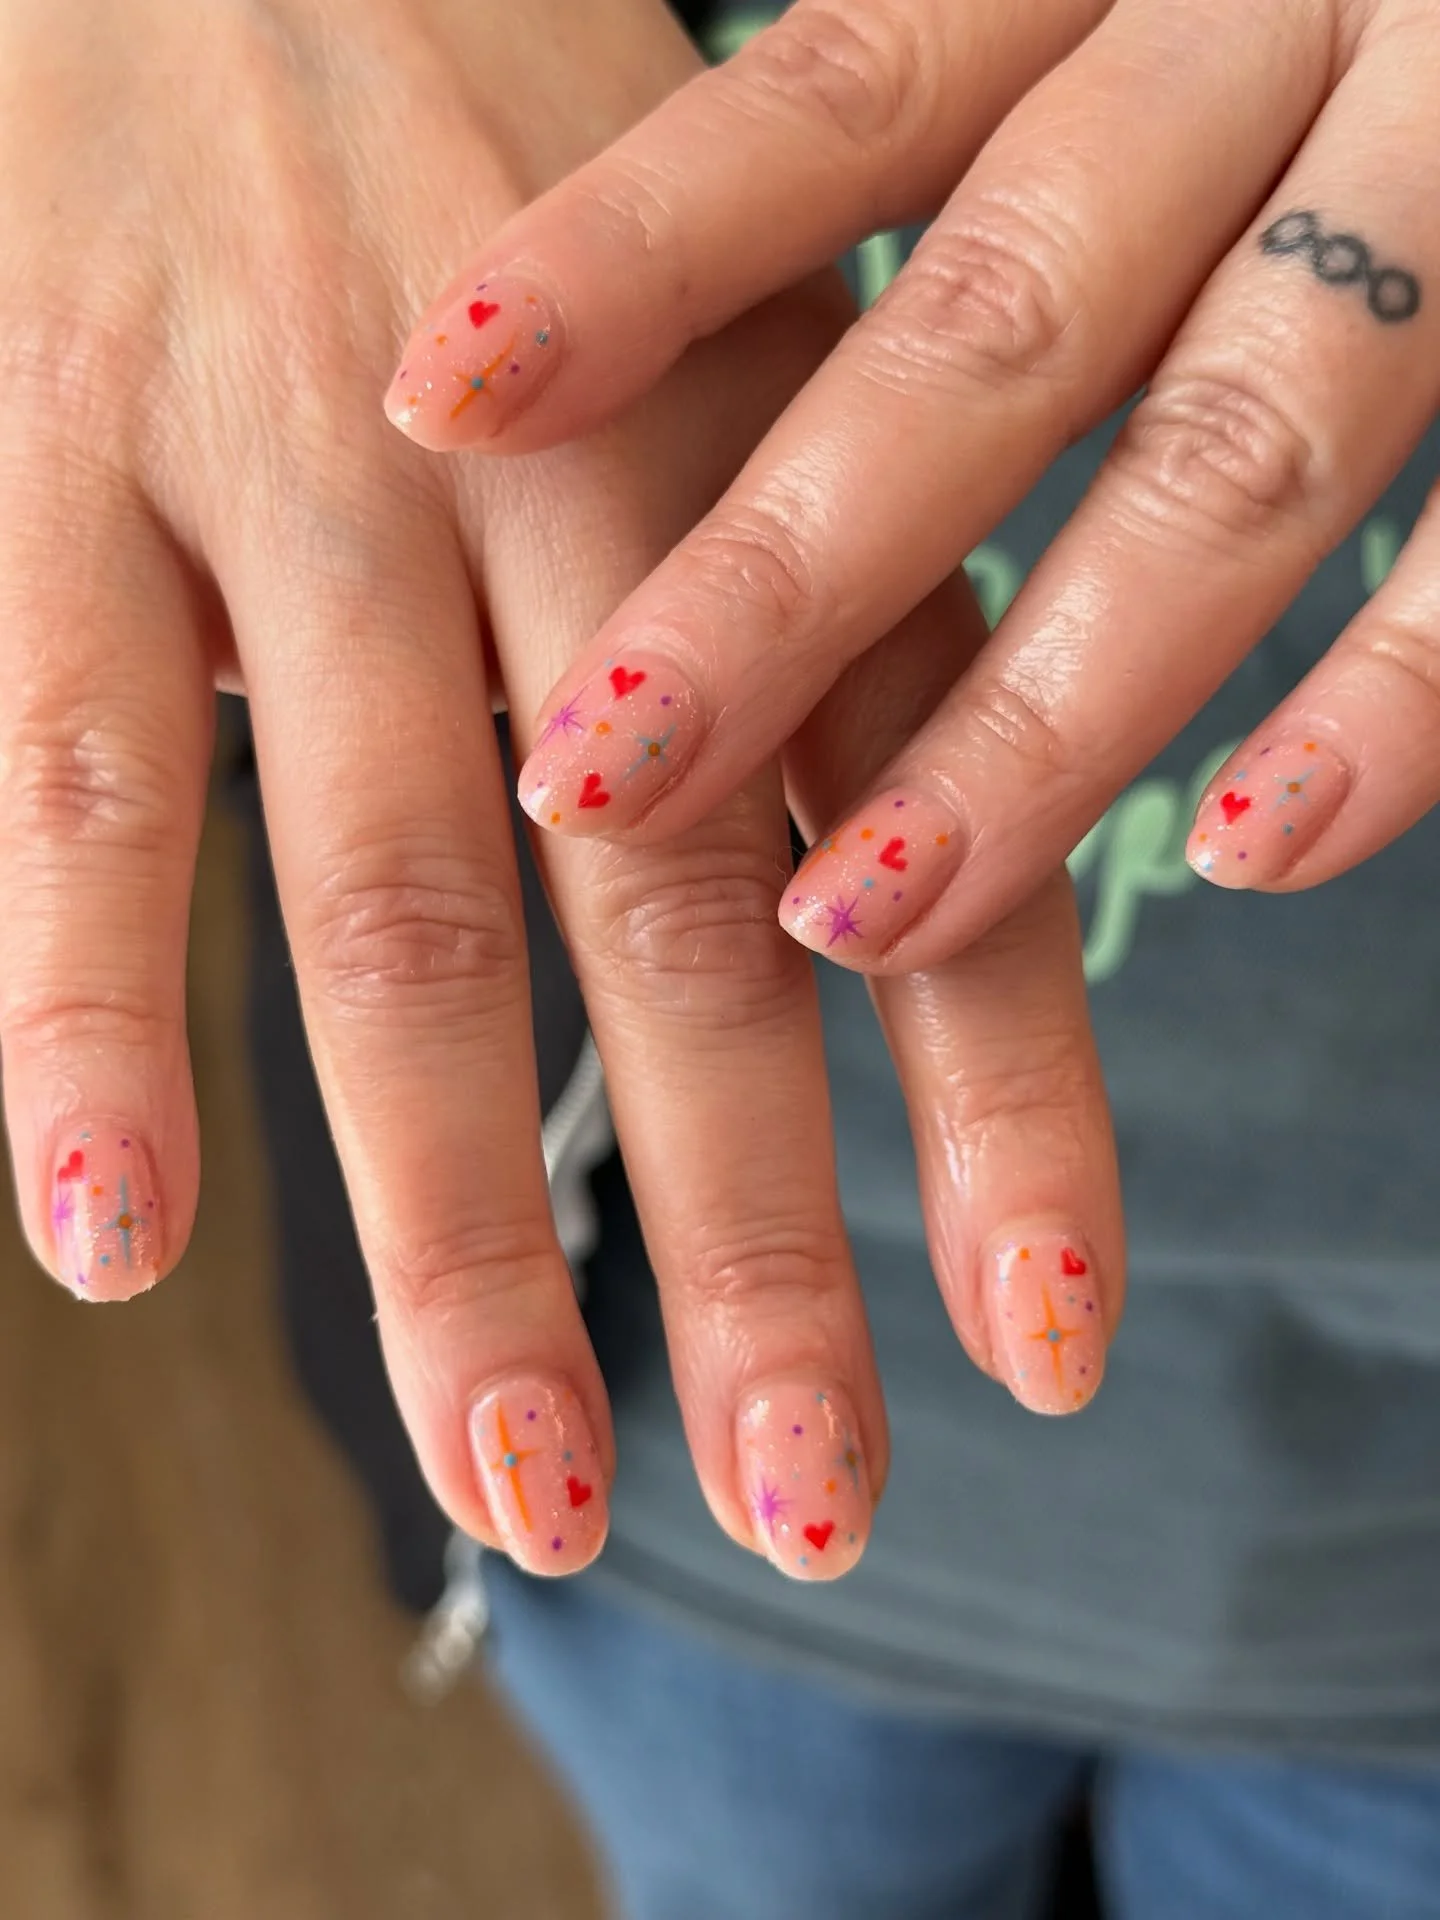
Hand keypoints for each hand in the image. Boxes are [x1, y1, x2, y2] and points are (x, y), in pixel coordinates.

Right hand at [0, 0, 1119, 1598]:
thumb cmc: (500, 143)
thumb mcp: (720, 345)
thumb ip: (791, 619)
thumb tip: (842, 907)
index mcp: (769, 463)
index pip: (936, 832)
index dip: (1004, 1108)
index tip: (1049, 1354)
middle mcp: (575, 493)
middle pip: (694, 926)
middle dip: (756, 1244)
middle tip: (812, 1513)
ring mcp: (299, 472)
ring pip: (398, 900)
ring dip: (457, 1215)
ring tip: (522, 1481)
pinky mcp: (51, 452)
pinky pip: (57, 773)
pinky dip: (86, 1013)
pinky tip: (107, 1237)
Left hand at [390, 0, 1439, 967]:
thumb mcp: (1135, 7)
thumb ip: (977, 119)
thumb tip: (703, 356)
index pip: (841, 96)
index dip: (634, 248)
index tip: (438, 391)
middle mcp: (1284, 36)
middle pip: (993, 327)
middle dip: (786, 574)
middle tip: (597, 770)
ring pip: (1227, 466)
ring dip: (1037, 713)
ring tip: (861, 913)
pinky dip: (1391, 705)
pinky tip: (1249, 852)